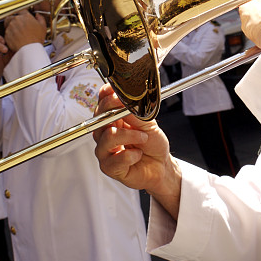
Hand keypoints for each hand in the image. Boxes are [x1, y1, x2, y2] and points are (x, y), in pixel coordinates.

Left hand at [4, 11, 46, 52]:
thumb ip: (40, 18)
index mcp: (25, 16)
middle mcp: (16, 19)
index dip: (21, 14)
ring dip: (10, 27)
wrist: (30, 49)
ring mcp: (10, 26)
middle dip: (13, 20)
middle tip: (17, 26)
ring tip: (16, 33)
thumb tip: (37, 15)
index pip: (20, 11)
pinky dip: (9, 35)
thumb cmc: (36, 39)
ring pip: (7, 24)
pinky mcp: (6, 34)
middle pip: (11, 16)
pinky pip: (6, 33)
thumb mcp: (43, 27)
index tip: (21, 18)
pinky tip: (15, 39)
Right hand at [93, 84, 181, 218]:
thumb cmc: (153, 144)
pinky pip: (116, 158)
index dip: (107, 95)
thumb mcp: (148, 123)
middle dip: (118, 114)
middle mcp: (105, 133)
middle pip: (99, 117)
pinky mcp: (108, 167)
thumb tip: (125, 101)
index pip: (102, 102)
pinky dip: (132, 155)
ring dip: (131, 136)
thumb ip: (135, 113)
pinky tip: (138, 155)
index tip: (119, 93)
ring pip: (109, 136)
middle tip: (136, 117)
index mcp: (113, 119)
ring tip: (143, 138)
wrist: (161, 165)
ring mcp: (104, 150)